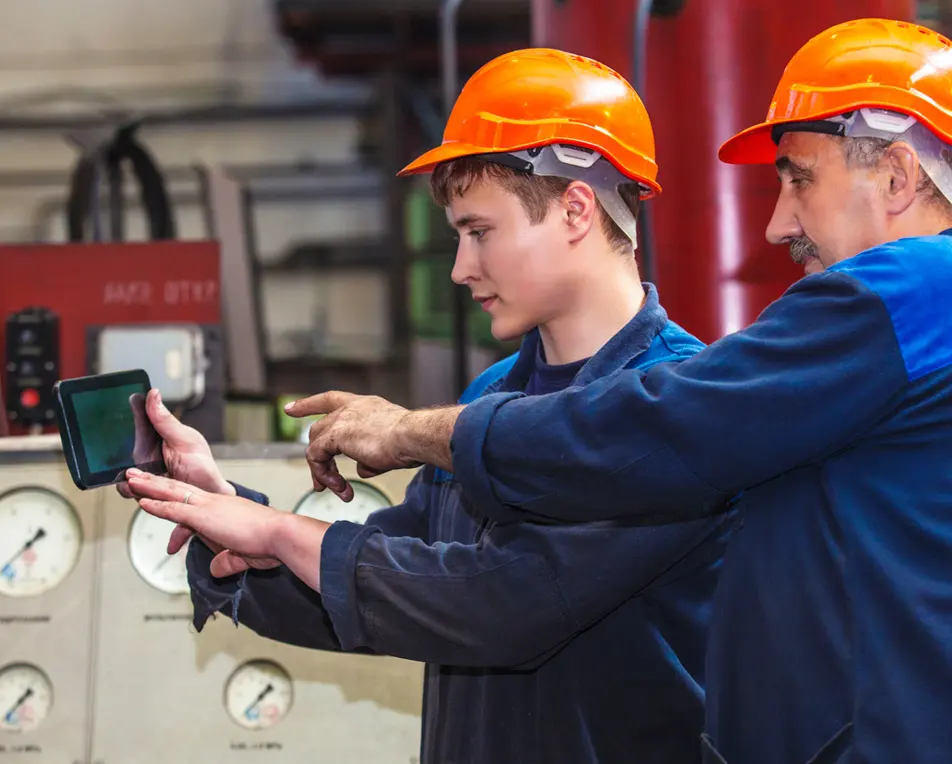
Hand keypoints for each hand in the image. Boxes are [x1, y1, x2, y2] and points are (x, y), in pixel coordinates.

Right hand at [117, 388, 234, 500]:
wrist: (206, 495)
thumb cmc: (200, 465)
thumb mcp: (186, 440)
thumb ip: (166, 421)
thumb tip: (153, 394)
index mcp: (158, 434)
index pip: (140, 416)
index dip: (133, 406)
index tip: (129, 398)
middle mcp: (146, 450)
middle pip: (123, 441)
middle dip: (117, 439)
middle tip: (128, 449)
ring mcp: (142, 469)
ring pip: (120, 465)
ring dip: (125, 469)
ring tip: (133, 472)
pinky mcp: (141, 488)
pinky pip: (126, 487)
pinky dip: (127, 487)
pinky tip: (135, 485)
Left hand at [126, 470, 281, 577]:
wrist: (280, 534)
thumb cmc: (270, 543)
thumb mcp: (243, 556)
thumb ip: (227, 562)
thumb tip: (216, 570)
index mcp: (223, 507)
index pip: (192, 498)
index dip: (173, 491)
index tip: (159, 486)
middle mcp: (213, 502)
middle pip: (177, 488)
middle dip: (154, 481)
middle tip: (135, 474)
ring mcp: (207, 507)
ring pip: (171, 493)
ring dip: (148, 486)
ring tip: (130, 480)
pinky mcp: (204, 516)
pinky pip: (174, 509)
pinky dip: (156, 505)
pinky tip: (141, 501)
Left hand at [285, 391, 419, 500]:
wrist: (413, 436)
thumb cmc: (411, 440)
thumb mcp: (387, 447)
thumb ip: (370, 456)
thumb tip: (362, 469)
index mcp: (363, 405)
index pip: (329, 399)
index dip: (308, 405)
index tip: (290, 409)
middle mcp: (349, 408)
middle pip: (318, 429)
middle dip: (316, 456)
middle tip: (322, 482)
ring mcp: (340, 420)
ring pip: (316, 445)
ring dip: (324, 471)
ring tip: (337, 489)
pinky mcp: (335, 435)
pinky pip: (317, 457)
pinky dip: (324, 474)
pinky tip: (340, 486)